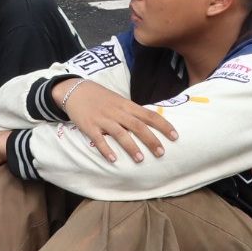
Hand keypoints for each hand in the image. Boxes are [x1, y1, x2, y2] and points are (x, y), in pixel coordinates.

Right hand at [59, 78, 177, 162]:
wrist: (76, 90)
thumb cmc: (101, 98)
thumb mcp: (119, 101)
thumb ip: (132, 112)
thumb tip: (150, 124)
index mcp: (127, 105)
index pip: (149, 115)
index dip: (163, 126)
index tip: (175, 136)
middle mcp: (117, 112)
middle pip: (138, 126)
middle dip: (151, 140)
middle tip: (161, 153)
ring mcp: (103, 119)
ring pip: (120, 134)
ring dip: (131, 147)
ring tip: (140, 159)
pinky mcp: (89, 126)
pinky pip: (99, 139)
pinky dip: (106, 149)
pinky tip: (113, 159)